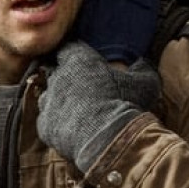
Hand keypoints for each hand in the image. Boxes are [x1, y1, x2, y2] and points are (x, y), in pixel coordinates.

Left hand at [37, 41, 160, 171]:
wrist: (106, 139)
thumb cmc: (125, 104)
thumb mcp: (144, 83)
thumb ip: (142, 70)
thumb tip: (141, 64)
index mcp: (78, 61)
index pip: (70, 48)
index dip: (76, 53)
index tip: (84, 59)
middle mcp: (58, 78)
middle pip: (58, 72)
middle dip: (69, 78)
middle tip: (86, 88)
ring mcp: (48, 102)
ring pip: (48, 96)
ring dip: (60, 100)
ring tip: (78, 110)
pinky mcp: (44, 125)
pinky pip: (47, 121)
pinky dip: (57, 123)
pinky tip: (72, 130)